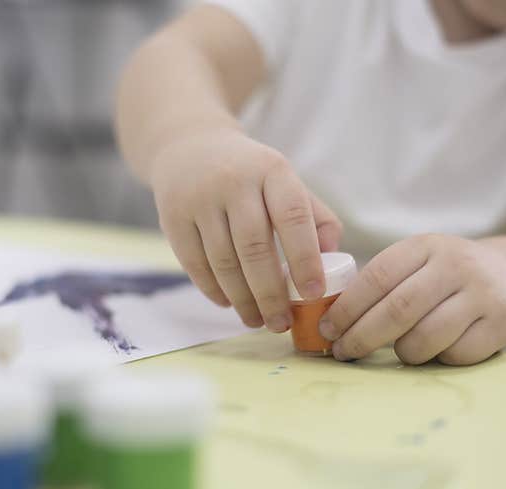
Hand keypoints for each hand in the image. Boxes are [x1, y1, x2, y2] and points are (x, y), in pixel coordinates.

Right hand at [149, 129, 342, 330]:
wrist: (189, 148)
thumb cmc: (251, 176)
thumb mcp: (285, 182)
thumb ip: (315, 218)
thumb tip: (332, 260)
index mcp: (272, 170)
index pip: (293, 217)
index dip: (305, 258)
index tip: (314, 293)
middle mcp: (233, 181)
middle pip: (254, 248)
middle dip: (270, 293)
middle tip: (281, 324)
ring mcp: (199, 199)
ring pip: (223, 262)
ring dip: (243, 299)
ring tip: (257, 320)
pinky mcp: (172, 218)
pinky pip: (195, 265)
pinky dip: (214, 291)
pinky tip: (230, 304)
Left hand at [318, 234, 505, 364]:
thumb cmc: (448, 278)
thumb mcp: (419, 264)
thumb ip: (383, 284)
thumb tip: (330, 322)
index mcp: (426, 246)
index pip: (377, 277)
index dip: (347, 308)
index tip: (326, 330)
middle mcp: (457, 264)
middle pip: (398, 310)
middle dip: (362, 337)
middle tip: (343, 353)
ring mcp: (484, 292)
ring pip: (426, 337)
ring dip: (403, 352)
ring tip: (398, 352)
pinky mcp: (505, 321)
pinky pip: (457, 354)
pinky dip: (439, 359)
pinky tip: (438, 351)